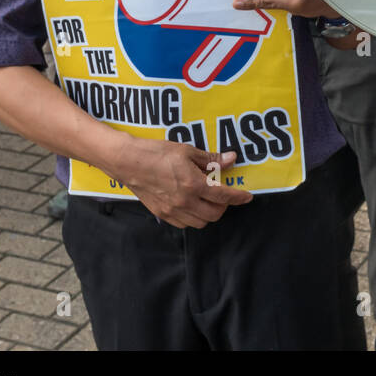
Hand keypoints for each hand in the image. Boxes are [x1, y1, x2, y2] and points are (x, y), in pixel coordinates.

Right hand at [114, 141, 251, 227]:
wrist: (128, 162)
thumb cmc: (157, 153)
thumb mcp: (187, 151)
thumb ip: (211, 159)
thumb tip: (232, 159)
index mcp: (193, 184)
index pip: (224, 196)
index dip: (239, 197)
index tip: (247, 197)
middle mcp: (185, 202)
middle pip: (215, 214)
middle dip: (224, 206)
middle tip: (222, 194)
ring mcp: (172, 210)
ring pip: (200, 222)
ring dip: (209, 213)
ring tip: (207, 199)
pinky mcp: (162, 214)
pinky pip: (185, 224)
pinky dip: (193, 217)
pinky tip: (192, 204)